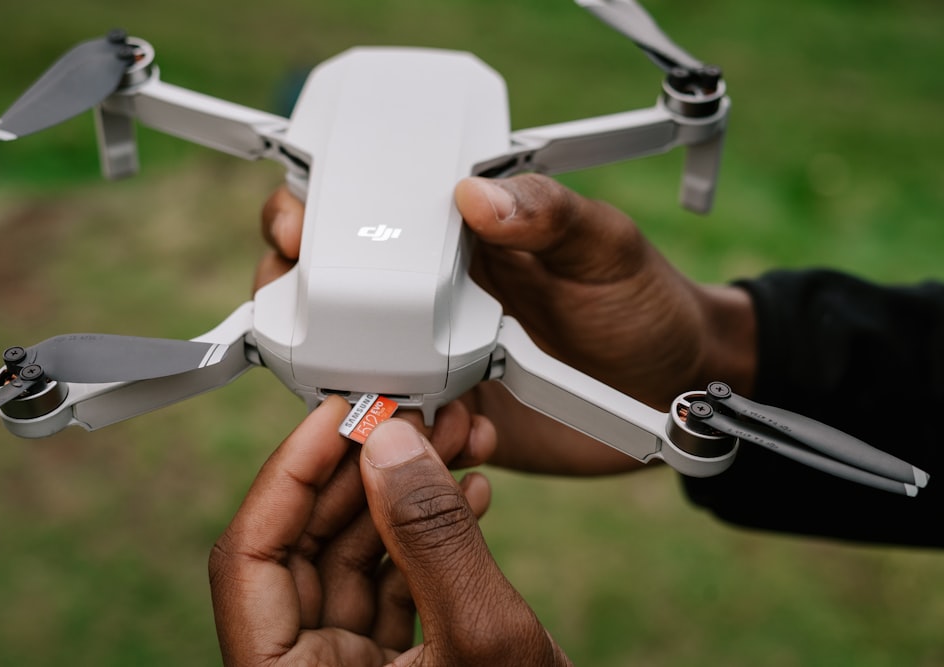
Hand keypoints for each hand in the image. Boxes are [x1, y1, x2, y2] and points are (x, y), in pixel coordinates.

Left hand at [209, 397, 569, 665]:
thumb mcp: (484, 643)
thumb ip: (430, 538)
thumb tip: (388, 444)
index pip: (250, 556)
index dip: (291, 472)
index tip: (339, 414)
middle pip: (303, 546)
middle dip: (361, 469)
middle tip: (407, 413)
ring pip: (353, 556)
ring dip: (401, 491)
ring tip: (450, 438)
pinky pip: (394, 582)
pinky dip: (426, 533)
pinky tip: (465, 491)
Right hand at [255, 174, 755, 474]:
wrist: (673, 392)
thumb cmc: (640, 304)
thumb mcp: (606, 247)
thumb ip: (550, 215)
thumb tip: (474, 194)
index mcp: (455, 238)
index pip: (362, 210)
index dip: (312, 214)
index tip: (297, 228)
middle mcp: (428, 296)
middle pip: (331, 292)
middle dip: (304, 307)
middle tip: (322, 327)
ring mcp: (432, 359)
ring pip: (352, 366)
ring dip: (358, 386)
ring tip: (420, 400)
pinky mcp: (449, 418)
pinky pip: (400, 429)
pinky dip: (413, 437)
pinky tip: (469, 432)